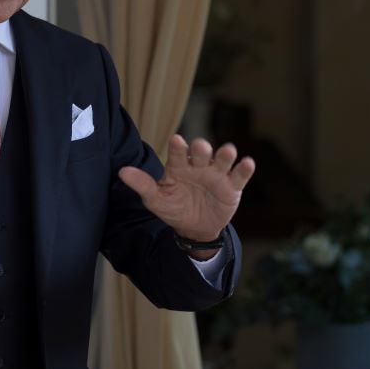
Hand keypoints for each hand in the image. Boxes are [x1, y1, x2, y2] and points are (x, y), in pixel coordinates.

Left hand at [118, 135, 254, 257]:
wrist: (194, 228)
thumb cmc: (173, 208)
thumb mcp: (156, 199)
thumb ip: (142, 185)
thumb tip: (121, 172)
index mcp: (179, 166)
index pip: (178, 154)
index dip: (178, 147)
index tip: (176, 140)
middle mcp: (199, 166)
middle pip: (202, 154)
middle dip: (202, 149)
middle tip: (201, 146)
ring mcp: (217, 175)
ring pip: (223, 160)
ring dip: (226, 154)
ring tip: (229, 150)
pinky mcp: (232, 186)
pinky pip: (240, 176)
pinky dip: (244, 168)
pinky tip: (247, 163)